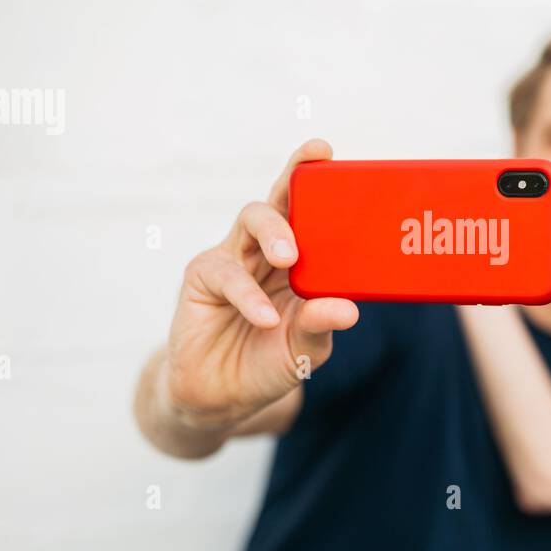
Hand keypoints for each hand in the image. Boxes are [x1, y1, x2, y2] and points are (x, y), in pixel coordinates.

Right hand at [162, 138, 358, 423]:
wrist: (220, 397)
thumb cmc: (268, 361)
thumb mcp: (303, 349)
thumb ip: (320, 326)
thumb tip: (348, 309)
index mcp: (300, 259)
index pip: (311, 211)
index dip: (318, 179)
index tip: (329, 152)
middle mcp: (267, 250)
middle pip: (280, 200)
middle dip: (295, 176)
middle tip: (314, 166)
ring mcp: (234, 258)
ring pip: (251, 221)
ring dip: (274, 232)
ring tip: (290, 258)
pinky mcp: (203, 277)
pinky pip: (228, 275)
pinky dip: (249, 296)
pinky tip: (266, 317)